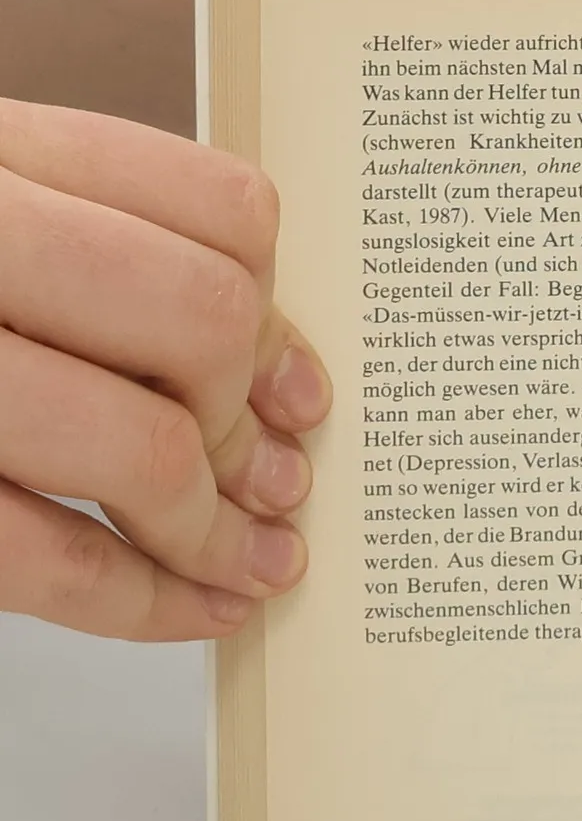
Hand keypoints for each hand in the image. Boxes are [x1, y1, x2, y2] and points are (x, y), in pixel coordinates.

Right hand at [0, 99, 329, 639]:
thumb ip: (101, 253)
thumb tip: (280, 379)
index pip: (215, 208)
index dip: (279, 312)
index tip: (297, 385)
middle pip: (198, 319)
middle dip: (246, 420)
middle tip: (272, 479)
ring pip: (135, 443)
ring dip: (210, 527)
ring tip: (247, 558)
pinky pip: (44, 559)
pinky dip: (146, 602)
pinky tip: (195, 612)